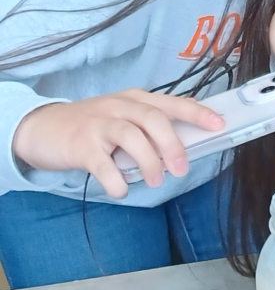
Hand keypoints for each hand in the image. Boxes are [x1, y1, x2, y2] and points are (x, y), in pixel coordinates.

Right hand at [12, 90, 224, 198]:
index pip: (172, 103)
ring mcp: (98, 124)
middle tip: (182, 169)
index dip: (197, 113)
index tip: (219, 124)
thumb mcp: (123, 118)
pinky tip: (121, 190)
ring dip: (148, 161)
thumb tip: (183, 149)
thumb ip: (149, 130)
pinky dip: (116, 179)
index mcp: (136, 99)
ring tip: (156, 181)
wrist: (40, 127)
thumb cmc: (92, 126)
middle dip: (172, 144)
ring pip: (131, 136)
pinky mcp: (80, 145)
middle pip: (153, 119)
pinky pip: (102, 163)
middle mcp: (119, 106)